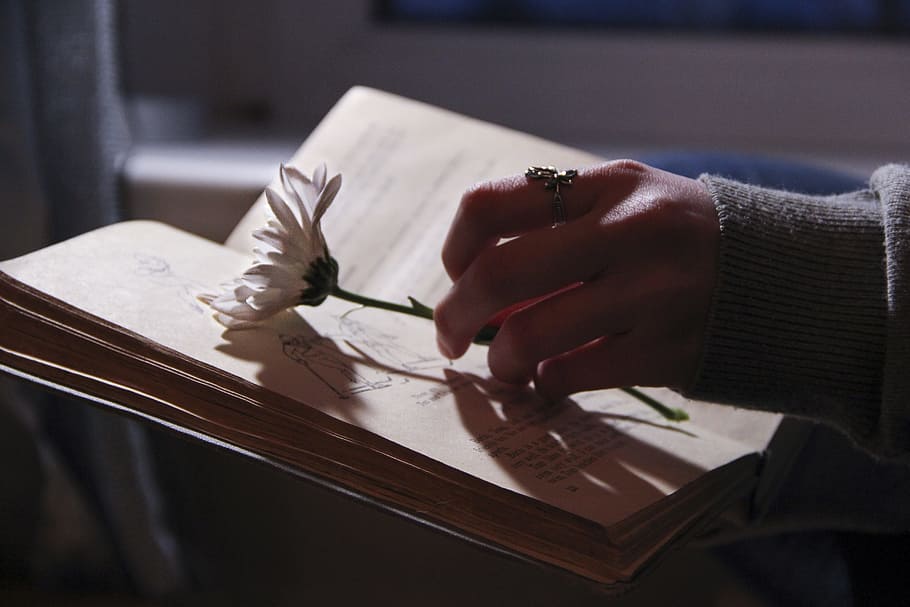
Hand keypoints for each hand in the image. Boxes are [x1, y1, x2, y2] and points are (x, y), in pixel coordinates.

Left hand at [434, 160, 719, 398]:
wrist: (787, 279)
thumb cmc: (683, 240)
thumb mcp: (630, 204)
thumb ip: (558, 229)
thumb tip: (473, 287)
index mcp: (608, 185)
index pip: (492, 203)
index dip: (455, 246)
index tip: (456, 273)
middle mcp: (628, 232)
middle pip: (499, 272)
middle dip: (455, 314)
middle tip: (450, 338)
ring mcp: (651, 293)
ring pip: (530, 335)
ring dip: (500, 360)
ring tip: (504, 366)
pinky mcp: (667, 352)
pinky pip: (570, 375)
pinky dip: (544, 383)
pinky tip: (549, 379)